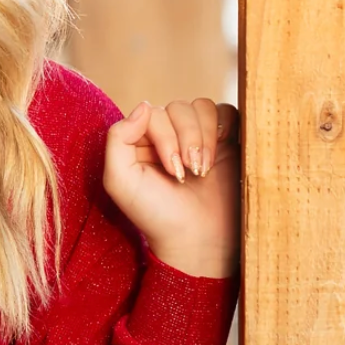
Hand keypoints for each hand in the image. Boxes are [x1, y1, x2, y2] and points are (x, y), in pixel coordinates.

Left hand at [102, 98, 240, 277]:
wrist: (197, 239)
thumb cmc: (156, 214)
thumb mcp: (120, 181)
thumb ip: (118, 139)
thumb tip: (144, 104)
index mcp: (139, 141)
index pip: (152, 113)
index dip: (164, 136)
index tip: (172, 171)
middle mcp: (167, 135)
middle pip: (178, 108)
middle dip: (186, 139)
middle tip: (188, 174)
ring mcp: (196, 136)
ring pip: (202, 107)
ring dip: (204, 137)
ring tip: (202, 170)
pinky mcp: (224, 141)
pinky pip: (226, 112)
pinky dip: (223, 129)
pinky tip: (218, 157)